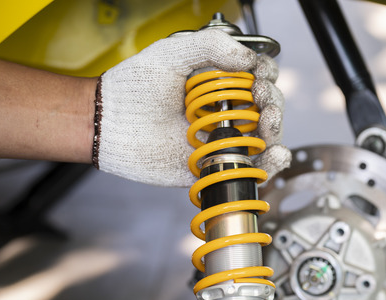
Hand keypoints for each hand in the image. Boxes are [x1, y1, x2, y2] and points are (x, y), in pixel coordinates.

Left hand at [94, 29, 288, 186]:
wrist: (109, 123)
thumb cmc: (134, 88)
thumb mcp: (173, 52)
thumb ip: (212, 45)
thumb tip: (250, 60)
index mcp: (217, 84)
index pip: (258, 78)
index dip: (266, 76)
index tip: (259, 76)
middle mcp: (223, 111)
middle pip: (268, 107)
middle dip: (273, 101)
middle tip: (259, 98)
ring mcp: (222, 139)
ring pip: (267, 137)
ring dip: (277, 129)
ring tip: (267, 123)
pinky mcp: (217, 165)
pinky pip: (255, 168)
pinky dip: (274, 162)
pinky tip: (276, 153)